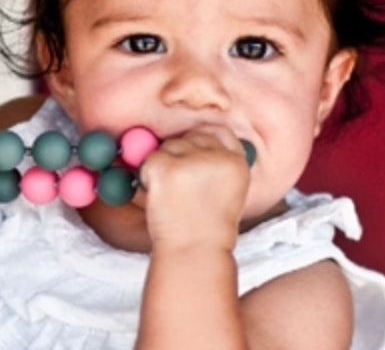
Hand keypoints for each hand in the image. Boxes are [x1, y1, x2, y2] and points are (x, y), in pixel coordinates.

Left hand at [139, 125, 249, 252]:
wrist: (194, 253)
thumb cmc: (208, 229)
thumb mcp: (228, 193)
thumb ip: (218, 166)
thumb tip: (195, 142)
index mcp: (237, 164)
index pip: (220, 132)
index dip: (203, 139)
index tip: (192, 152)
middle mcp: (218, 158)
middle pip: (190, 137)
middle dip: (179, 154)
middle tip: (178, 186)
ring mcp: (191, 161)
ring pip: (167, 147)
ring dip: (163, 165)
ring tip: (173, 197)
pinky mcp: (166, 167)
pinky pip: (150, 160)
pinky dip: (147, 176)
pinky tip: (159, 197)